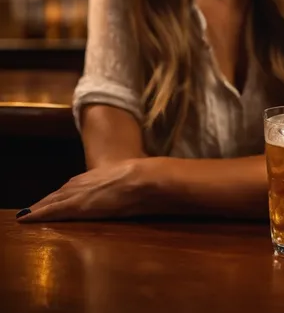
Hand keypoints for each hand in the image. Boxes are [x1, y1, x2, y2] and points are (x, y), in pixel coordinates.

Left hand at [16, 159, 152, 222]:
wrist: (145, 180)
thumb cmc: (146, 180)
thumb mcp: (134, 180)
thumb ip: (128, 185)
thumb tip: (137, 191)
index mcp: (99, 176)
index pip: (76, 185)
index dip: (65, 192)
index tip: (56, 197)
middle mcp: (86, 181)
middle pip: (62, 191)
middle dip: (49, 199)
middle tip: (34, 207)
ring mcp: (80, 193)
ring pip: (54, 199)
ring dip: (41, 205)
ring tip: (29, 212)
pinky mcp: (77, 206)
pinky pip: (52, 210)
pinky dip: (39, 213)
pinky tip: (27, 217)